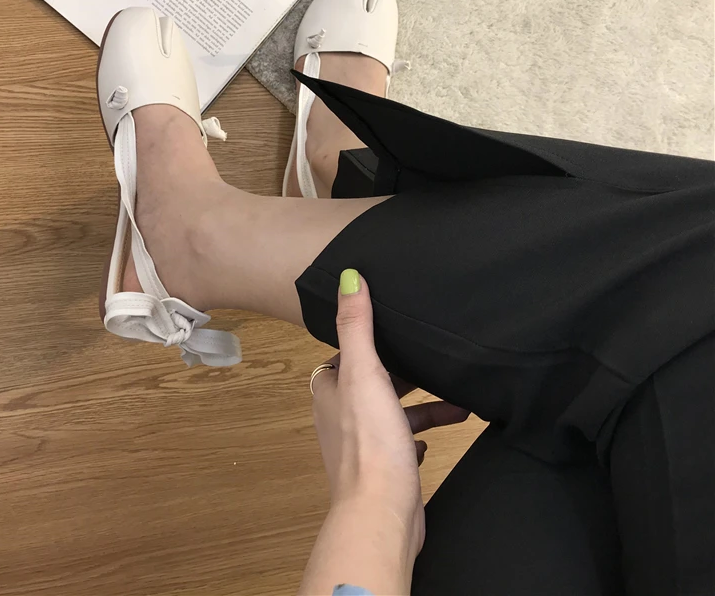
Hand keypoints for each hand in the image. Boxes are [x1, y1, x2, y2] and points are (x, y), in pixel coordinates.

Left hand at [310, 269, 468, 553]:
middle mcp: (339, 416)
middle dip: (405, 373)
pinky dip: (420, 436)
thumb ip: (356, 324)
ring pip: (394, 413)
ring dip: (424, 406)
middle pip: (374, 382)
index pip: (347, 354)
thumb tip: (348, 276)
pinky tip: (438, 440)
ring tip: (460, 402)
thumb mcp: (365, 372)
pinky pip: (404, 443)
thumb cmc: (371, 442)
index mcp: (330, 390)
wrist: (382, 514)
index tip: (397, 330)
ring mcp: (362, 445)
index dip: (370, 342)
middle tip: (436, 361)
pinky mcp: (384, 469)